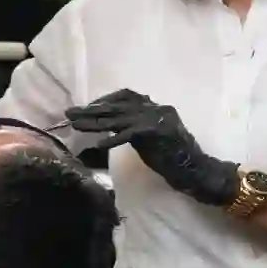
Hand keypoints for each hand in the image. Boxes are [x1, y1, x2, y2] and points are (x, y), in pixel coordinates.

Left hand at [66, 89, 239, 206]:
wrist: (196, 171)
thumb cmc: (172, 158)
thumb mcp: (148, 138)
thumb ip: (132, 128)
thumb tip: (108, 124)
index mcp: (155, 107)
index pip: (125, 96)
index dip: (104, 100)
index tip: (87, 108)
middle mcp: (156, 108)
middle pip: (117, 105)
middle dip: (92, 110)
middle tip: (70, 113)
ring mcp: (157, 119)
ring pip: (119, 117)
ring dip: (95, 121)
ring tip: (76, 124)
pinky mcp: (157, 133)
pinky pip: (130, 133)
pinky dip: (114, 137)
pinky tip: (99, 144)